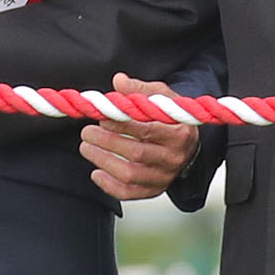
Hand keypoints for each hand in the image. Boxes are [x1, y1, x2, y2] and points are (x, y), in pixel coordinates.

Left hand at [79, 72, 200, 200]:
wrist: (188, 144)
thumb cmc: (171, 117)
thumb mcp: (162, 97)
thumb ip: (139, 90)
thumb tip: (119, 81)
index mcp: (180, 133)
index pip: (147, 130)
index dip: (121, 124)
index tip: (102, 115)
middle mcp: (174, 158)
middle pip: (137, 153)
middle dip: (107, 142)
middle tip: (87, 132)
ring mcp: (165, 176)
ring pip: (130, 175)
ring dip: (103, 161)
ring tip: (86, 147)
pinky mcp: (155, 189)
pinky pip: (130, 193)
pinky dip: (110, 186)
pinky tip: (96, 173)